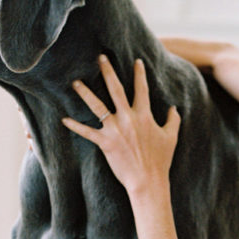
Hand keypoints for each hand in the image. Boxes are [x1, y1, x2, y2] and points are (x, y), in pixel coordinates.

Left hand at [62, 55, 180, 198]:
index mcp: (144, 116)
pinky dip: (75, 126)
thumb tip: (174, 108)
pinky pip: (87, 132)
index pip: (142, 89)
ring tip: (75, 82)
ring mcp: (116, 130)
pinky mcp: (105, 143)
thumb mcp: (171, 138)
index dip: (139, 74)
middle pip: (116, 90)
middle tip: (100, 57)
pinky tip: (64, 119)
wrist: (148, 181)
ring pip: (98, 106)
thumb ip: (173, 120)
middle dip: (108, 72)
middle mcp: (129, 119)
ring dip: (85, 93)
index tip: (136, 61)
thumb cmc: (160, 161)